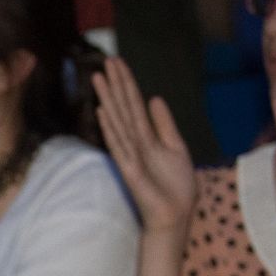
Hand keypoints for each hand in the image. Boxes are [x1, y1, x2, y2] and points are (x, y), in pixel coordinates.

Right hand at [94, 57, 197, 235]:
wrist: (175, 215)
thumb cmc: (175, 187)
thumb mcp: (176, 148)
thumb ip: (164, 124)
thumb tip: (154, 98)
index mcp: (147, 136)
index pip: (134, 104)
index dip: (127, 83)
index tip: (118, 62)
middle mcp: (135, 142)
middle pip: (123, 107)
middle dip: (116, 84)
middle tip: (107, 60)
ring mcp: (130, 155)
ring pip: (118, 120)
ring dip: (108, 98)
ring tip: (99, 77)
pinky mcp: (129, 169)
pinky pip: (119, 145)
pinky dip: (111, 127)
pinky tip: (103, 110)